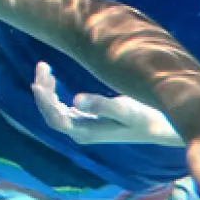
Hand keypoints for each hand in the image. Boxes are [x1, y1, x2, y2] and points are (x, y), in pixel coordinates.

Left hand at [33, 62, 182, 144]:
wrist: (161, 127)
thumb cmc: (145, 117)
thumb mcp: (126, 109)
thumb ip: (101, 104)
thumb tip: (74, 100)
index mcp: (86, 133)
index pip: (55, 118)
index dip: (44, 102)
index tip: (37, 82)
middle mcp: (81, 132)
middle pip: (52, 113)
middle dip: (43, 92)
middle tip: (42, 67)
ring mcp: (83, 127)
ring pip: (55, 110)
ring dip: (48, 91)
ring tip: (44, 69)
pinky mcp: (88, 119)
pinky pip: (62, 108)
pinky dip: (55, 94)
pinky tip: (53, 80)